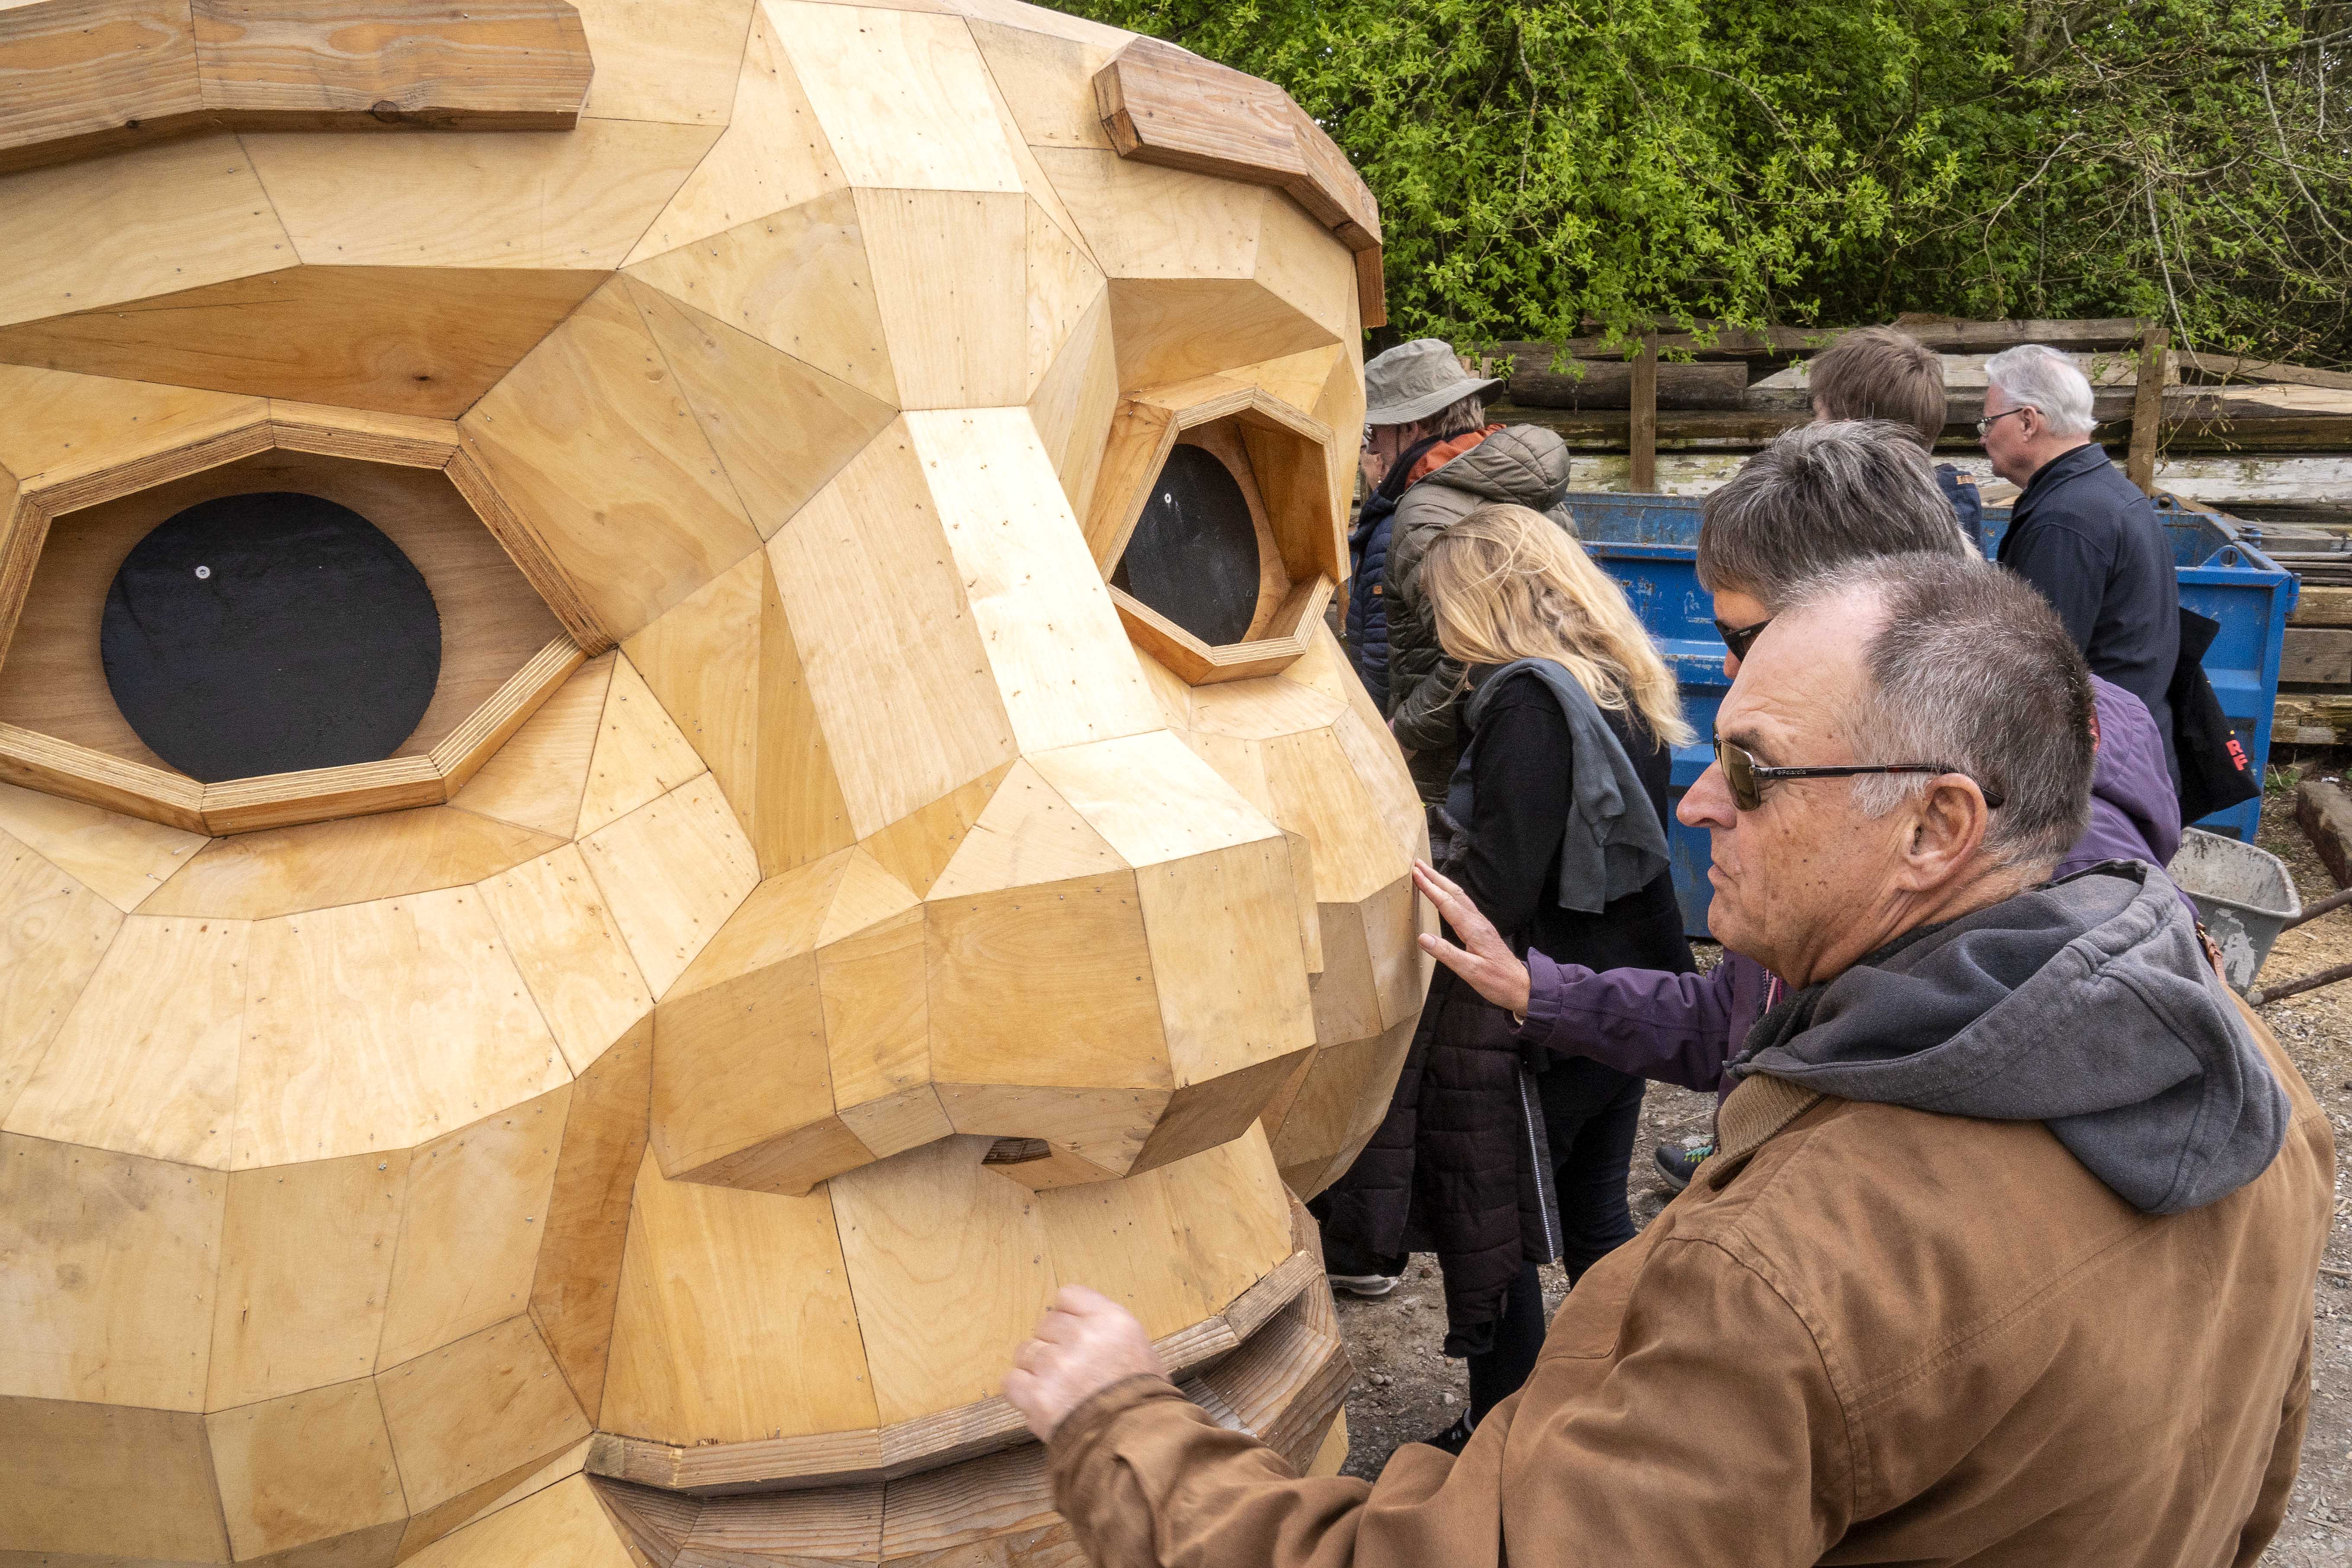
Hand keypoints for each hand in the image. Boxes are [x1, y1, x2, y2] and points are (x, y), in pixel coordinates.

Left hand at [1004, 1285, 1167, 1440]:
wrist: (1137, 1445)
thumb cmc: (1143, 1399)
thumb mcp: (1137, 1347)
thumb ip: (1103, 1328)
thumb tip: (1071, 1324)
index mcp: (1110, 1320)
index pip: (1068, 1296)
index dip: (1068, 1317)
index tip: (1074, 1335)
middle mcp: (1081, 1336)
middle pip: (1046, 1324)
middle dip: (1054, 1345)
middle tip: (1071, 1370)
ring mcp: (1056, 1365)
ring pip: (1026, 1351)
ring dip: (1036, 1368)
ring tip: (1057, 1389)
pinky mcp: (1037, 1396)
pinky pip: (1011, 1381)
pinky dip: (1021, 1391)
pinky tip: (1040, 1401)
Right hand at [1412, 859, 1530, 1016]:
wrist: (1520, 985)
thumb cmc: (1497, 981)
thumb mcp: (1470, 971)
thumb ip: (1446, 954)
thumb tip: (1423, 938)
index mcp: (1474, 929)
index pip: (1448, 903)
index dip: (1430, 888)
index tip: (1416, 874)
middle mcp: (1478, 922)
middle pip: (1454, 893)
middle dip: (1435, 877)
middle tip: (1418, 864)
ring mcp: (1481, 924)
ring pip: (1460, 897)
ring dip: (1443, 883)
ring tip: (1428, 874)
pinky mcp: (1482, 929)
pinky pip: (1464, 904)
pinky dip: (1451, 894)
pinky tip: (1446, 895)